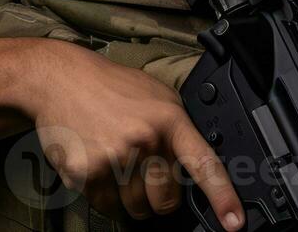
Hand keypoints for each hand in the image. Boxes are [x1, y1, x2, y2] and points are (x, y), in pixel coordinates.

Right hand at [21, 41, 243, 228]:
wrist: (62, 79)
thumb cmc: (112, 87)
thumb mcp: (158, 96)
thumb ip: (177, 128)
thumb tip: (196, 165)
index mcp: (169, 119)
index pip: (203, 164)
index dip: (222, 197)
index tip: (234, 223)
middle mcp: (144, 140)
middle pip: (166, 201)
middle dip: (162, 200)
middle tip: (148, 180)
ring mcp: (114, 159)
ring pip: (135, 208)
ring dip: (131, 200)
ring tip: (119, 168)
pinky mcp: (86, 173)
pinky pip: (106, 206)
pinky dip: (105, 197)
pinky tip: (99, 167)